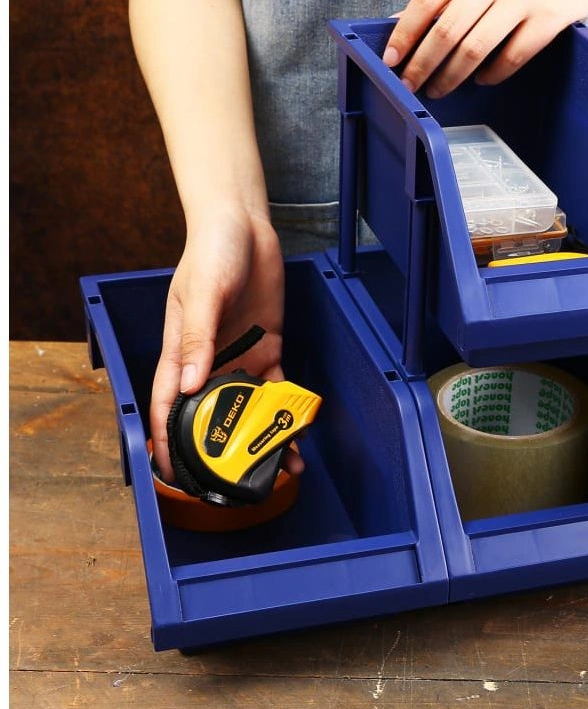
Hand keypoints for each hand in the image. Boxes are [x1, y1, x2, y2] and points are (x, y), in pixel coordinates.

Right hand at [149, 206, 303, 482]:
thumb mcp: (200, 295)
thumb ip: (196, 339)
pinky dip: (286, 409)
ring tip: (280, 466)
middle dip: (222, 448)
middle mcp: (209, 362)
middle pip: (212, 414)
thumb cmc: (210, 254)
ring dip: (261, 435)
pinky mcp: (267, 348)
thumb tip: (192, 385)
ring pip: (248, 407)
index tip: (174, 473)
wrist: (244, 227)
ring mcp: (239, 356)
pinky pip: (276, 386)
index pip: (169, 405)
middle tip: (239, 481)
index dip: (168, 440)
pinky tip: (298, 430)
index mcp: (181, 352)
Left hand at [382, 0, 587, 97]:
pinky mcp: (546, 19)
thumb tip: (397, 27)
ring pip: (475, 49)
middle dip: (423, 64)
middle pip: (447, 30)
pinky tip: (481, 80)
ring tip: (438, 89)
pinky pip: (509, 59)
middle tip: (410, 85)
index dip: (406, 34)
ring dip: (451, 76)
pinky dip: (490, 75)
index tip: (391, 59)